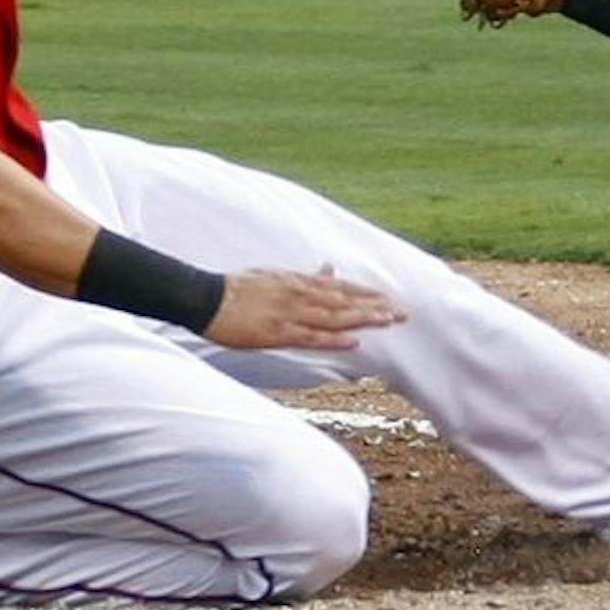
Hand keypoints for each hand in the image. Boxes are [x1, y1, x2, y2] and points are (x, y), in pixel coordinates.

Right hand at [203, 265, 405, 350]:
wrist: (206, 298)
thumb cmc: (238, 288)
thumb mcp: (275, 275)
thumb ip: (305, 276)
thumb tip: (330, 269)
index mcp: (298, 282)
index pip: (341, 287)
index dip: (367, 294)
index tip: (390, 300)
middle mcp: (299, 294)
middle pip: (344, 301)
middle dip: (374, 306)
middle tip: (402, 313)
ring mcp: (290, 313)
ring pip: (334, 316)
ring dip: (363, 318)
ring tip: (388, 321)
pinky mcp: (277, 332)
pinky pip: (311, 336)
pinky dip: (333, 338)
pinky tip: (353, 340)